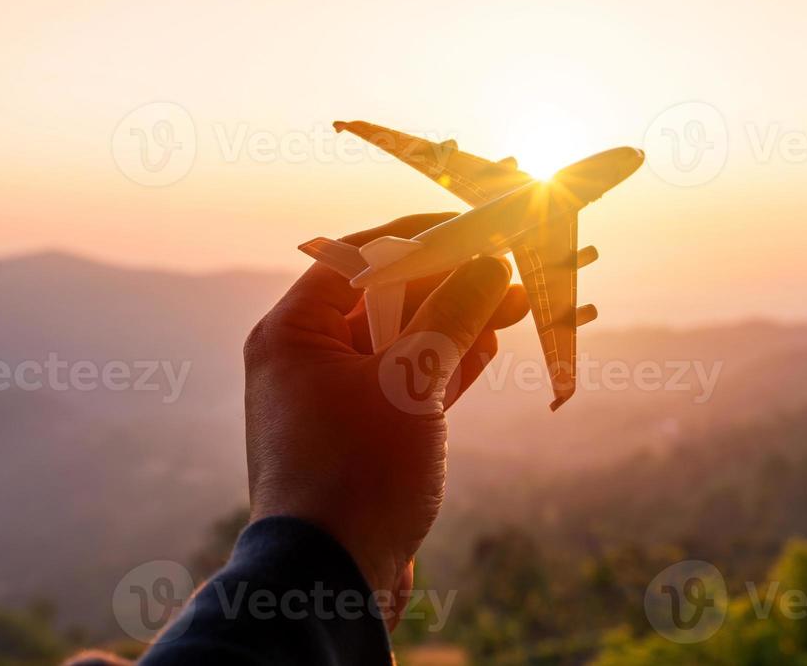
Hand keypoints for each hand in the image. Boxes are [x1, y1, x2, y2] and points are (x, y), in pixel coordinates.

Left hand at [243, 213, 528, 618]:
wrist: (329, 580)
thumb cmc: (357, 471)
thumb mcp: (410, 382)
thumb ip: (451, 315)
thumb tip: (488, 265)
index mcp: (294, 333)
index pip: (356, 258)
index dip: (419, 238)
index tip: (473, 226)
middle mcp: (306, 360)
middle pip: (384, 299)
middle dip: (449, 283)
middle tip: (507, 268)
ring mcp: (334, 402)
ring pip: (402, 343)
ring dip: (455, 323)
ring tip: (512, 304)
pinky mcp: (362, 438)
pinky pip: (406, 385)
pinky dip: (446, 366)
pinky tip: (489, 348)